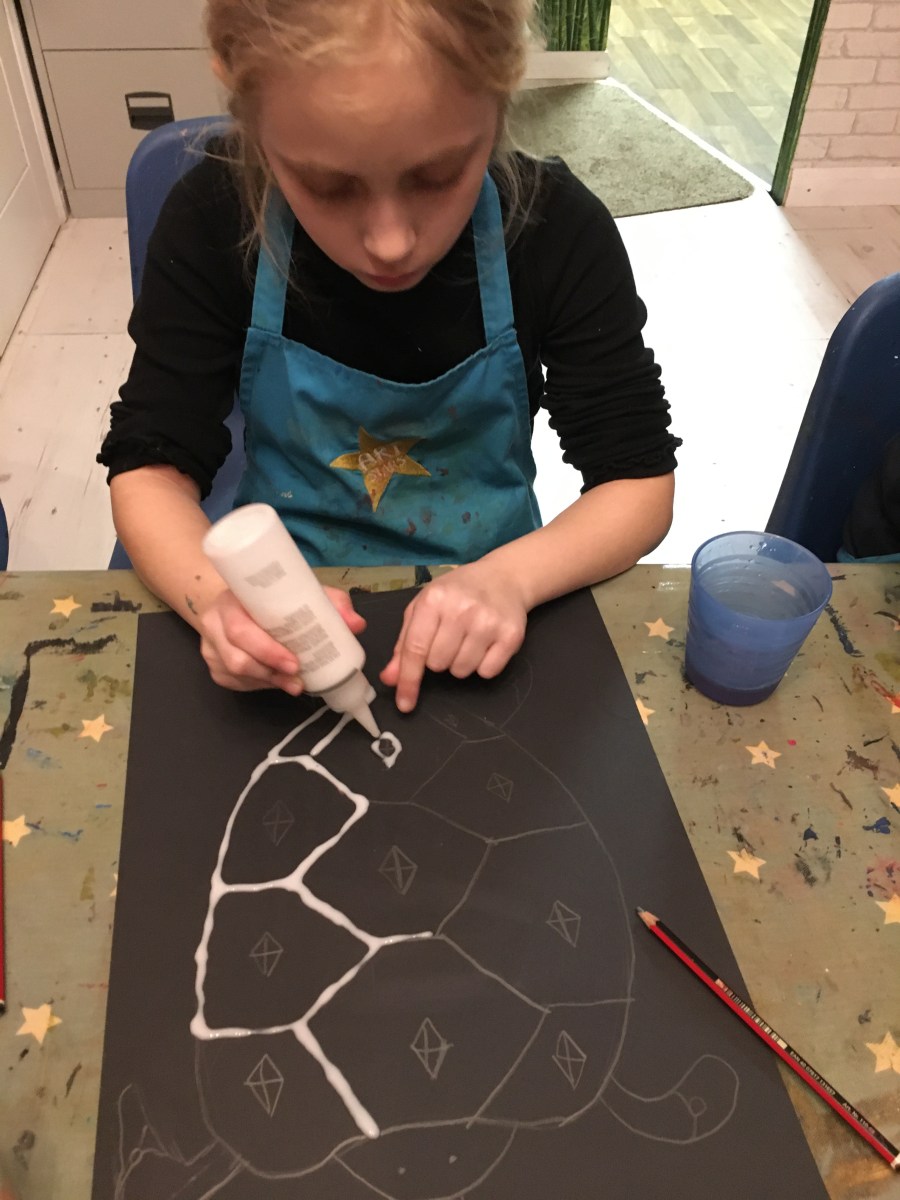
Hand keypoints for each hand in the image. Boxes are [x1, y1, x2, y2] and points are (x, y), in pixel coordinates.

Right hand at [198, 586, 364, 693]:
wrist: (235, 599)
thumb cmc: (271, 595)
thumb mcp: (299, 590)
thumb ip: (331, 602)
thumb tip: (356, 624)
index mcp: (231, 600)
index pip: (240, 628)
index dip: (266, 650)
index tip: (294, 662)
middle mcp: (214, 623)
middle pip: (237, 658)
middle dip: (271, 671)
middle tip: (298, 678)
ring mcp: (210, 648)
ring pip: (236, 674)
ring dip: (268, 681)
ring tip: (293, 683)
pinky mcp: (214, 667)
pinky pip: (235, 683)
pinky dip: (260, 684)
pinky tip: (275, 679)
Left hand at [380, 562, 526, 712]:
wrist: (503, 578)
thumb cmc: (457, 593)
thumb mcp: (424, 608)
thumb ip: (404, 644)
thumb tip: (390, 678)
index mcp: (434, 600)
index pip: (415, 649)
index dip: (408, 680)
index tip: (404, 704)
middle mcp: (462, 610)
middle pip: (438, 664)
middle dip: (439, 659)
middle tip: (449, 638)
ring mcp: (488, 622)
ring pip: (462, 671)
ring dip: (460, 663)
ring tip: (467, 639)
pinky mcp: (511, 635)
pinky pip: (487, 672)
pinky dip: (483, 665)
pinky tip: (485, 644)